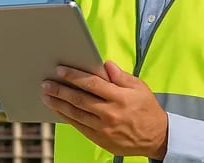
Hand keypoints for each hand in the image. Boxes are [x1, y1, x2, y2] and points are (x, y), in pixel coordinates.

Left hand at [41, 61, 167, 159]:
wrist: (157, 138)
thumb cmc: (147, 109)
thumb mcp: (139, 87)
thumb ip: (121, 76)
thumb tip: (105, 64)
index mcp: (120, 98)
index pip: (91, 84)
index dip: (74, 76)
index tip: (60, 70)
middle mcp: (110, 114)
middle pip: (79, 99)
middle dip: (60, 90)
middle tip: (46, 83)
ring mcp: (104, 129)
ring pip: (75, 114)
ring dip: (58, 104)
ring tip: (46, 96)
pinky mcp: (100, 139)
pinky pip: (79, 126)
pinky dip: (66, 117)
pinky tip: (58, 110)